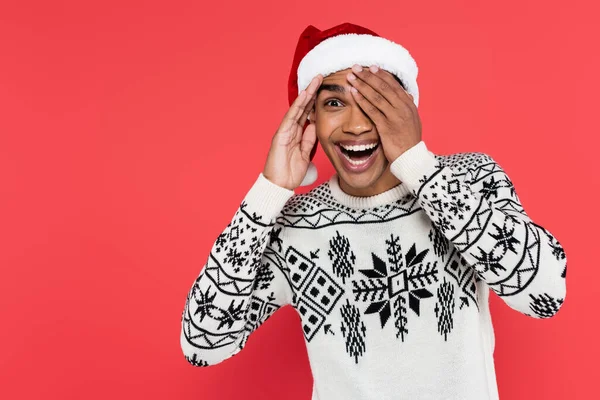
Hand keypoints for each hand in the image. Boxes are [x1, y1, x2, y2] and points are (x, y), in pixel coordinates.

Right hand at [263, 73, 322, 189]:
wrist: (279, 185)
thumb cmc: (290, 172)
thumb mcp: (306, 154)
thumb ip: (309, 139)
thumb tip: (315, 124)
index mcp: (296, 134)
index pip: (307, 113)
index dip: (315, 101)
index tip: (325, 89)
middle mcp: (290, 130)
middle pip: (302, 107)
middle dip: (312, 92)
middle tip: (321, 77)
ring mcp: (284, 131)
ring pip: (297, 109)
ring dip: (306, 94)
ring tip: (315, 81)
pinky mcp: (280, 135)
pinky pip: (290, 118)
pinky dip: (297, 106)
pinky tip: (304, 96)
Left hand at [346, 64, 421, 161]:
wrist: (412, 157)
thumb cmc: (410, 140)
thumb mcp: (413, 120)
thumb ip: (408, 107)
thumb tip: (407, 95)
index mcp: (408, 104)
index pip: (393, 85)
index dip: (381, 75)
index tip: (370, 67)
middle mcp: (403, 107)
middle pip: (383, 87)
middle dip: (368, 76)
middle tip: (356, 67)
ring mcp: (395, 116)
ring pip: (376, 96)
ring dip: (362, 84)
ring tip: (351, 77)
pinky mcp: (386, 126)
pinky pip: (372, 110)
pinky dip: (362, 100)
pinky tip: (353, 93)